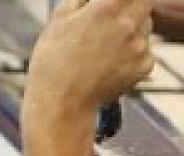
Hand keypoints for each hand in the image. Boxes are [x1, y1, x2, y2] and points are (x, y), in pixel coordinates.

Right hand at [27, 0, 153, 110]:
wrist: (61, 104)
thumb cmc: (52, 63)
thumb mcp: (57, 21)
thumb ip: (79, 0)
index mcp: (108, 7)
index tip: (105, 6)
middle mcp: (129, 23)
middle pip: (143, 2)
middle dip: (129, 6)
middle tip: (109, 19)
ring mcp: (140, 45)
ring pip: (144, 26)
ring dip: (130, 28)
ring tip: (103, 47)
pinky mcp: (144, 65)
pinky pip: (143, 51)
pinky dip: (130, 54)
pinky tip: (108, 64)